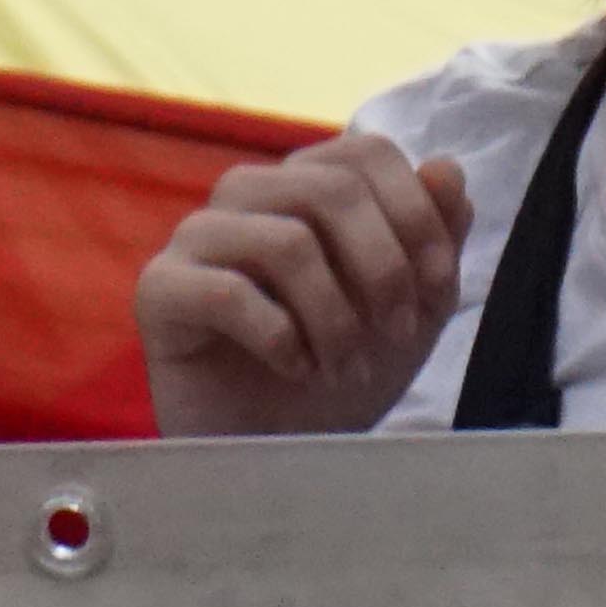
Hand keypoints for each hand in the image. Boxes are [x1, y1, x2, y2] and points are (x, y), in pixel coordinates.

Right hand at [137, 133, 474, 437]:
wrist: (282, 454)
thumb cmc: (346, 367)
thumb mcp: (414, 303)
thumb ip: (436, 232)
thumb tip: (445, 167)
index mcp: (307, 180)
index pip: (367, 151)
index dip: (416, 216)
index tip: (437, 290)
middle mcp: (250, 193)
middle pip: (334, 189)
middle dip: (384, 269)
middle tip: (397, 334)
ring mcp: (198, 236)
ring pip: (288, 241)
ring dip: (335, 316)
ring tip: (347, 367)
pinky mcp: (160, 289)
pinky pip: (227, 291)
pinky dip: (280, 337)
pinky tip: (297, 369)